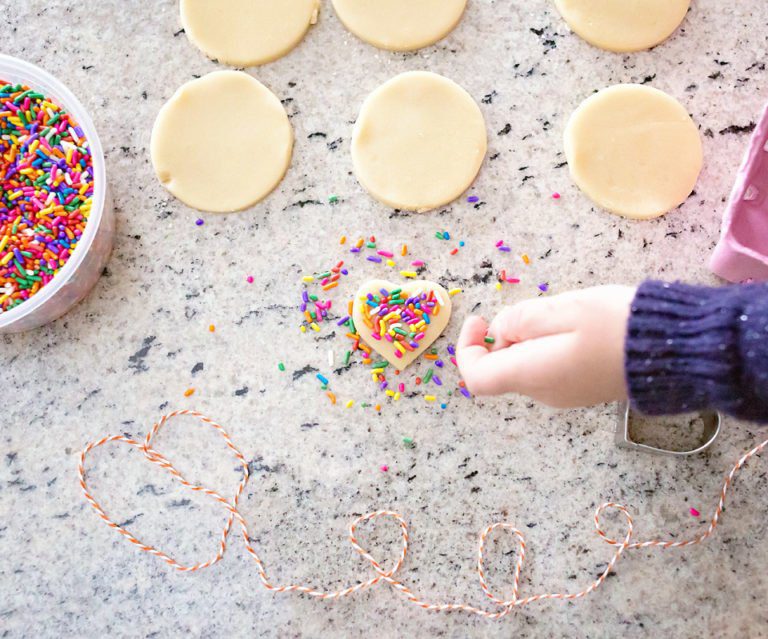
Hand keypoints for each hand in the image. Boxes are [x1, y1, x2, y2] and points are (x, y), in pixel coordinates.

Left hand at [456, 286, 636, 407]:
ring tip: (569, 315)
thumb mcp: (565, 309)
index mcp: (532, 375)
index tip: (481, 320)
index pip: (477, 377)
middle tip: (541, 309)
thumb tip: (501, 330)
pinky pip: (551, 366)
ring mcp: (565, 394)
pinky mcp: (584, 389)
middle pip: (504, 366)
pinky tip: (582, 327)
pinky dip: (551, 345)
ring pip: (528, 363)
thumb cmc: (618, 326)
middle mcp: (544, 392)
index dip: (468, 348)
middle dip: (508, 334)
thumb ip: (524, 319)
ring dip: (532, 337)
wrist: (676, 352)